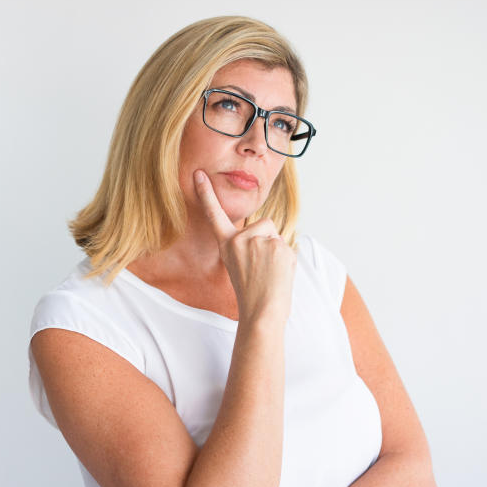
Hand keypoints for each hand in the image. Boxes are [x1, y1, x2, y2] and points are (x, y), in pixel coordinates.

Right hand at [193, 169, 295, 325]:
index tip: (199, 174)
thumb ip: (249, 246)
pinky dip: (287, 260)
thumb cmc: (253, 295)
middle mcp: (240, 240)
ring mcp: (258, 241)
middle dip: (268, 243)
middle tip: (263, 270)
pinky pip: (287, 246)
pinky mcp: (275, 245)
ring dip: (278, 252)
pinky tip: (278, 274)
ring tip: (270, 273)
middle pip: (263, 225)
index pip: (215, 215)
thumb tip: (267, 235)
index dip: (206, 194)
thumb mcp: (242, 266)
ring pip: (276, 235)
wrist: (262, 312)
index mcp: (227, 245)